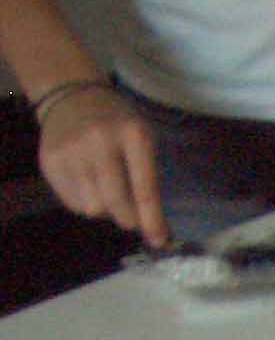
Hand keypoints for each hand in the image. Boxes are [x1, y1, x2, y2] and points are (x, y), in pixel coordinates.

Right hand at [37, 87, 168, 245]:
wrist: (71, 97)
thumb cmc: (118, 124)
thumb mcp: (142, 140)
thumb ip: (149, 181)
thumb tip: (156, 232)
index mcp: (132, 134)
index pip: (144, 189)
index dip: (152, 221)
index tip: (159, 241)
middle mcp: (98, 142)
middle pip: (116, 205)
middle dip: (129, 219)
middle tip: (132, 216)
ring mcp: (70, 151)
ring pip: (93, 209)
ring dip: (105, 209)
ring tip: (106, 189)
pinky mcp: (50, 162)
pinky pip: (73, 204)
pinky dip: (85, 202)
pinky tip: (87, 183)